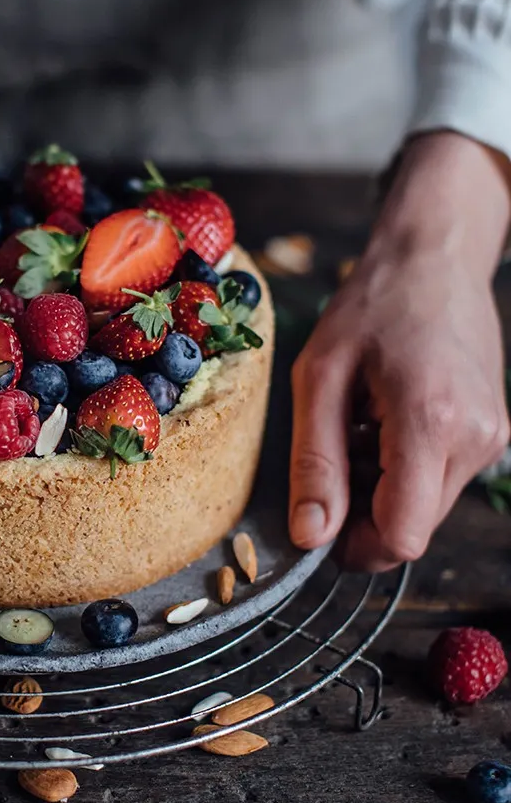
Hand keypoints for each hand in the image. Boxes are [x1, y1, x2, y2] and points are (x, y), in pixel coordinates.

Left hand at [289, 131, 510, 569]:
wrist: (435, 257)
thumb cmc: (372, 305)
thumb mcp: (319, 377)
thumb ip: (314, 462)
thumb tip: (310, 538)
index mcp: (430, 422)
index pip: (401, 536)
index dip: (353, 546)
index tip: (318, 523)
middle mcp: (475, 439)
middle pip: (413, 530)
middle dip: (362, 517)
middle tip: (330, 459)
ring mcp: (492, 439)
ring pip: (426, 510)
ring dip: (382, 491)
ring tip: (357, 429)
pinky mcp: (493, 436)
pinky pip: (440, 482)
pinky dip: (404, 471)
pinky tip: (383, 424)